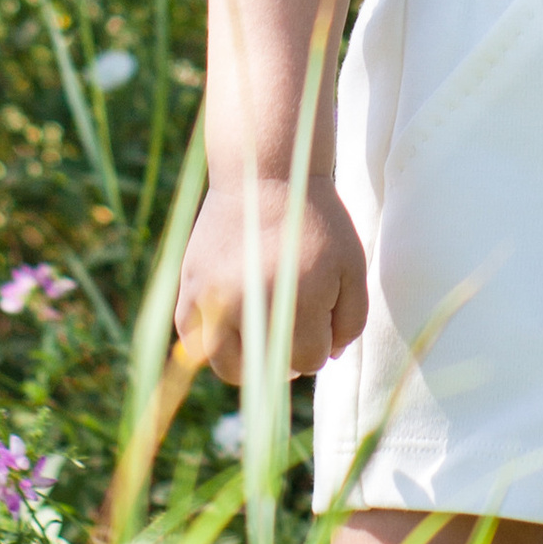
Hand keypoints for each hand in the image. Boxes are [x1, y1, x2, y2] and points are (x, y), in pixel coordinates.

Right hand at [173, 173, 368, 383]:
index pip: (310, 358)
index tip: (319, 325)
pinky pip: (192, 338)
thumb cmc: (315, 222)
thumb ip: (352, 319)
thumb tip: (329, 356)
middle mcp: (253, 301)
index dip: (320, 347)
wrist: (266, 174)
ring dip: (247, 365)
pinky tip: (230, 329)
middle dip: (288, 359)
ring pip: (226, 364)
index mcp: (300, 297)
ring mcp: (216, 296)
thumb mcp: (351, 266)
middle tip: (293, 338)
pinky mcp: (190, 286)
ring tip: (260, 344)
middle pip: (268, 368)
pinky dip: (209, 344)